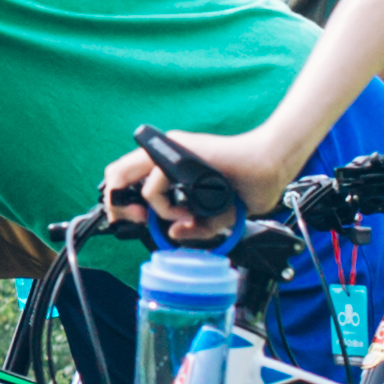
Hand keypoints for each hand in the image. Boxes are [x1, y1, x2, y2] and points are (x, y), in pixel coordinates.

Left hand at [103, 125, 294, 242]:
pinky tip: (188, 210)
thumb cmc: (246, 184)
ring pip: (128, 178)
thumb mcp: (214, 214)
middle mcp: (166, 154)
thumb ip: (193, 226)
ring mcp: (171, 149)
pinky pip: (154, 185)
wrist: (268, 169)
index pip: (127, 177)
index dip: (121, 200)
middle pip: (115, 172)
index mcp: (171, 165)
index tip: (138, 220)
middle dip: (115, 201)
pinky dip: (166, 206)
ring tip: (178, 214)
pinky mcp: (178, 152)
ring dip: (150, 207)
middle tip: (138, 219)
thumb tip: (173, 234)